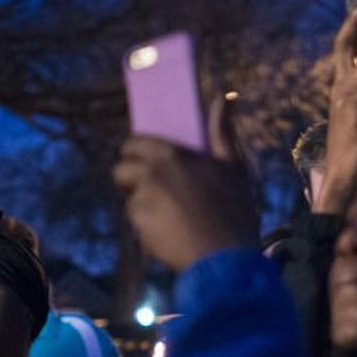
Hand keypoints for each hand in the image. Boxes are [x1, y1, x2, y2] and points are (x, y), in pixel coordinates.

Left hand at [114, 96, 257, 271]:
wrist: (226, 259)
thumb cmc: (234, 209)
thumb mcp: (233, 166)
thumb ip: (222, 131)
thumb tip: (225, 96)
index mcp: (169, 155)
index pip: (134, 143)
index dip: (136, 150)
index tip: (145, 157)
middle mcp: (149, 176)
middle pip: (121, 170)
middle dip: (131, 176)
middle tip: (154, 186)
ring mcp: (142, 204)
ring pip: (132, 199)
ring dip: (145, 205)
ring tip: (173, 215)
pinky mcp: (141, 230)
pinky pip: (139, 224)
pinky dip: (151, 227)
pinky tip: (174, 233)